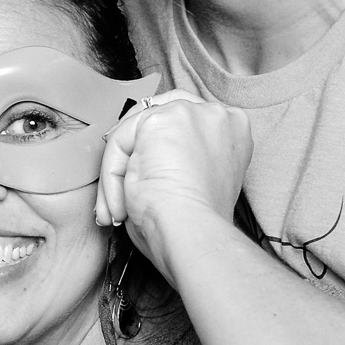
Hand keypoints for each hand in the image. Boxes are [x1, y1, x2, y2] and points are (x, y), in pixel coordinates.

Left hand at [94, 90, 250, 273]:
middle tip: (118, 192)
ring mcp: (191, 113)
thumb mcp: (197, 178)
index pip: (183, 123)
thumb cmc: (196, 222)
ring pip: (134, 132)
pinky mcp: (161, 119)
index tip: (139, 179)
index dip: (154, 150)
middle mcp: (218, 116)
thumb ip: (182, 155)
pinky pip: (120, 139)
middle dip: (130, 154)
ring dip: (119, 173)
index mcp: (233, 132)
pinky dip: (112, 174)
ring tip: (119, 208)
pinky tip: (121, 201)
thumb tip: (142, 155)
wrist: (192, 231)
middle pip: (156, 117)